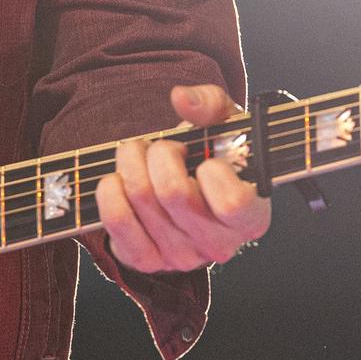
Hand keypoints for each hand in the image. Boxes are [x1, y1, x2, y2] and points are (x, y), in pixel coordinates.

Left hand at [94, 84, 271, 274]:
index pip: (231, 203)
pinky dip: (110, 190)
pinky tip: (117, 180)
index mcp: (251, 218)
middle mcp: (219, 246)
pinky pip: (117, 221)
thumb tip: (181, 98)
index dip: (213, 171)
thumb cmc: (211, 154)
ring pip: (142, 198)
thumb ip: (212, 103)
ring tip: (138, 155)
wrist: (185, 186)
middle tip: (162, 146)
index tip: (206, 159)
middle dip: (160, 152)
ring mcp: (182, 258)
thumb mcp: (224, 123)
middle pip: (174, 192)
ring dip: (131, 162)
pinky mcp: (146, 261)